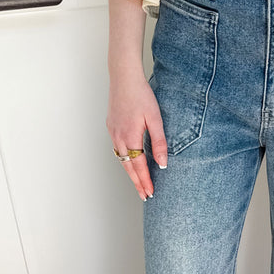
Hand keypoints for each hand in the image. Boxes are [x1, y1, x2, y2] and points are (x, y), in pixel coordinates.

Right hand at [107, 71, 167, 200]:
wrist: (124, 77)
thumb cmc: (141, 95)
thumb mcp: (155, 118)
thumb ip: (159, 142)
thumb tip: (162, 163)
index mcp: (130, 137)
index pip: (139, 166)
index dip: (145, 181)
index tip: (150, 193)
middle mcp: (118, 137)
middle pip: (128, 167)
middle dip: (137, 183)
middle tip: (144, 196)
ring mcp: (113, 132)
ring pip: (121, 160)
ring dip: (130, 173)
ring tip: (138, 184)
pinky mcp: (111, 126)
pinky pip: (118, 149)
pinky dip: (124, 160)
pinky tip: (130, 162)